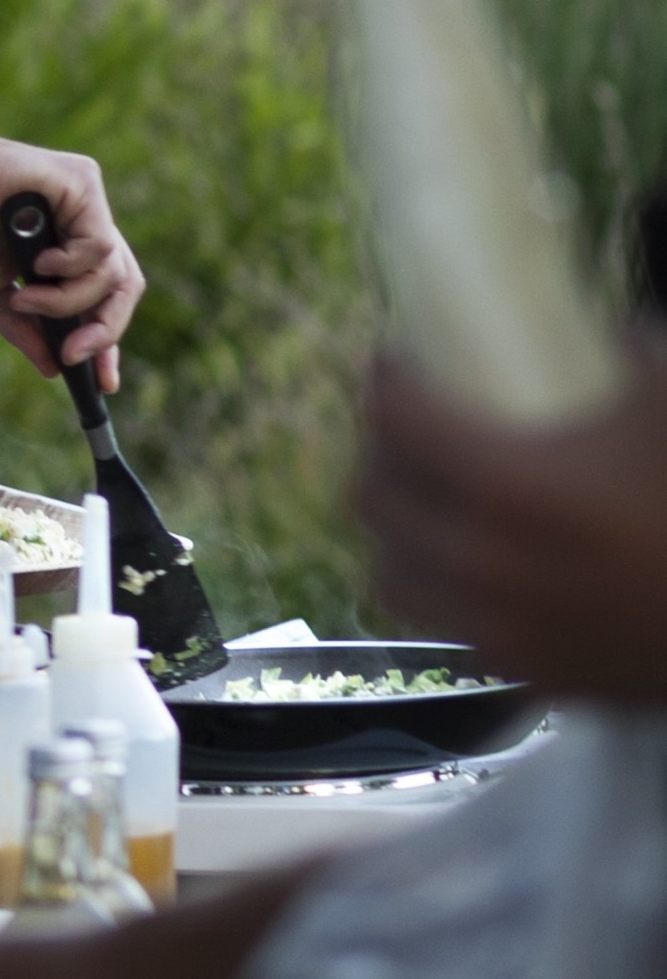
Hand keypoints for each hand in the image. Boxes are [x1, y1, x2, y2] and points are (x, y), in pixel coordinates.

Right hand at [0, 86, 143, 390]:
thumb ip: (24, 328)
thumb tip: (52, 368)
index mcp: (65, 248)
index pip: (104, 298)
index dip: (107, 339)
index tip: (102, 382)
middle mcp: (84, 223)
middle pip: (124, 288)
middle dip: (105, 331)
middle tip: (73, 354)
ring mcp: (88, 203)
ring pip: (114, 273)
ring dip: (69, 300)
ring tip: (26, 296)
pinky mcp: (85, 183)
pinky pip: (101, 245)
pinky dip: (72, 267)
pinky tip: (41, 263)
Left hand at [357, 344, 666, 699]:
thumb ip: (632, 350)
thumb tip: (605, 331)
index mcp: (505, 484)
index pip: (395, 419)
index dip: (387, 380)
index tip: (397, 361)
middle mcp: (480, 560)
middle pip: (373, 497)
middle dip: (381, 453)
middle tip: (409, 430)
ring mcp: (498, 626)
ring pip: (390, 574)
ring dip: (397, 533)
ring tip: (426, 503)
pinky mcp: (527, 673)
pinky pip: (444, 626)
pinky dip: (441, 592)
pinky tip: (473, 567)